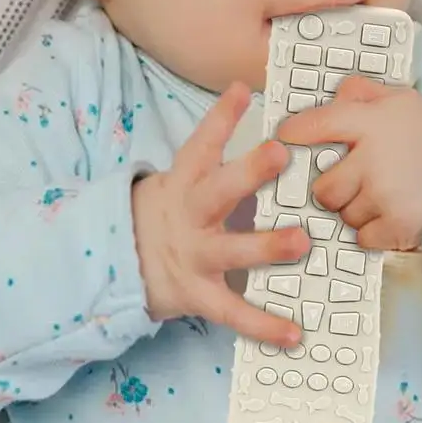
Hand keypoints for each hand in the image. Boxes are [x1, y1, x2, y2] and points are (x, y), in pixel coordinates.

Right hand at [132, 82, 307, 346]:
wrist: (119, 263)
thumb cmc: (169, 212)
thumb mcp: (183, 177)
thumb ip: (216, 149)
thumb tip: (246, 94)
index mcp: (185, 181)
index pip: (201, 144)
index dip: (220, 117)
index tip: (242, 90)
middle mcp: (189, 215)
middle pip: (217, 190)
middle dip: (248, 172)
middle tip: (279, 153)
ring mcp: (193, 256)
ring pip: (230, 250)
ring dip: (266, 246)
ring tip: (302, 242)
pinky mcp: (197, 295)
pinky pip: (233, 312)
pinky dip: (263, 325)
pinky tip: (295, 332)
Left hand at [276, 77, 421, 251]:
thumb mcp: (398, 99)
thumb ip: (362, 92)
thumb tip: (334, 93)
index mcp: (370, 123)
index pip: (316, 125)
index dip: (293, 133)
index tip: (285, 137)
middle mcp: (373, 160)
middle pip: (323, 188)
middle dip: (332, 188)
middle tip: (351, 180)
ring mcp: (385, 196)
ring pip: (342, 215)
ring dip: (352, 209)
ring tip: (377, 194)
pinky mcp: (398, 226)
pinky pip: (362, 237)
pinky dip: (370, 231)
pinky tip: (387, 213)